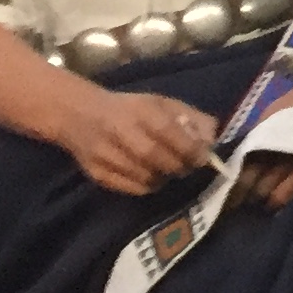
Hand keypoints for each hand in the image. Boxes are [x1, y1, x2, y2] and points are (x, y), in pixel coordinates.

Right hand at [59, 89, 218, 195]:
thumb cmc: (130, 109)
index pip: (167, 131)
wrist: (79, 115)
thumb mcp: (161, 103)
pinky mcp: (96, 173)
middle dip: (179, 166)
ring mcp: (104, 154)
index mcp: (139, 109)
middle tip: (188, 167)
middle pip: (154, 157)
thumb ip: (191, 118)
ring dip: (164, 178)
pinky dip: (147, 186)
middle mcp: (119, 131)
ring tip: (169, 170)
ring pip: (144, 176)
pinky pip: (130, 188)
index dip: (189, 148)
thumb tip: (213, 138)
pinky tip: (151, 177)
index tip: (204, 157)